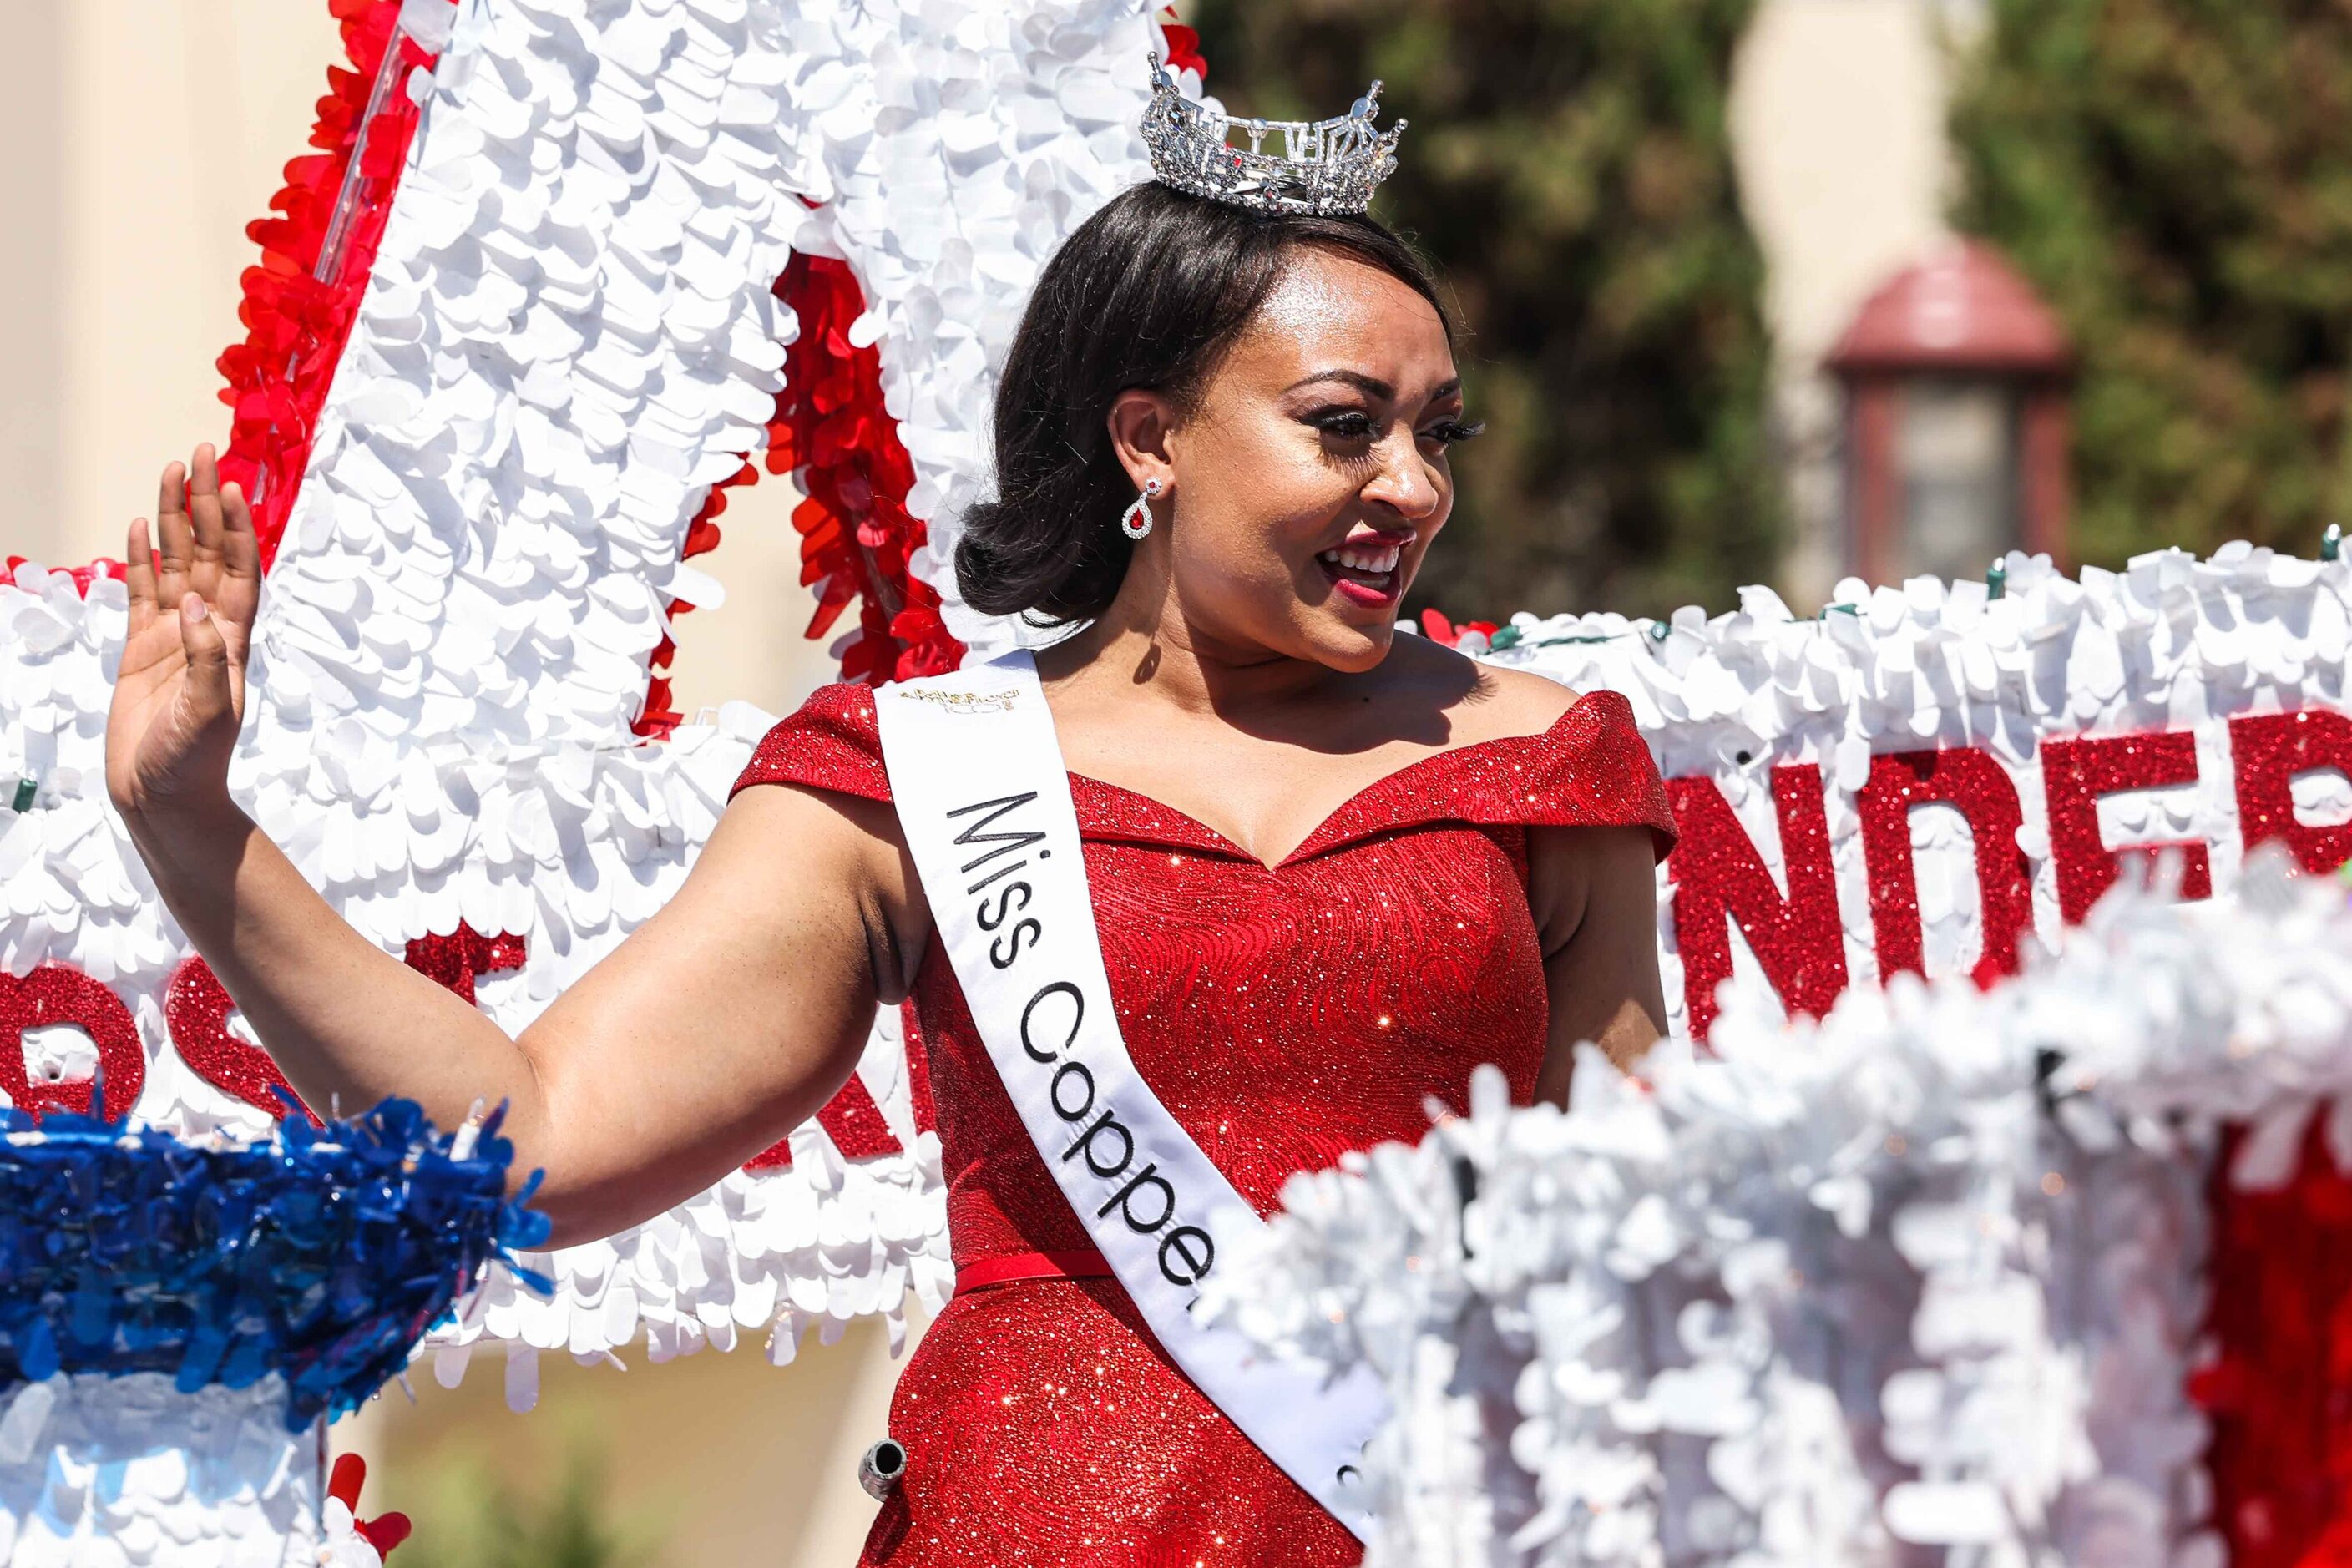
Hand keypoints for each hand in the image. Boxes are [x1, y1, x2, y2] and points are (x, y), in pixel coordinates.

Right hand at [106, 445, 261, 825]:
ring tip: (171, 472)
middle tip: (201, 453)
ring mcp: (172, 636)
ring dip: (173, 519)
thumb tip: (198, 604)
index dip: (236, 527)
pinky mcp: (140, 649)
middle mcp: (207, 629)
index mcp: (231, 640)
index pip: (239, 569)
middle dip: (205, 504)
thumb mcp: (209, 711)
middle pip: (207, 552)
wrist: (162, 795)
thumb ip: (206, 658)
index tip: (232, 485)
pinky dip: (141, 559)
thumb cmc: (193, 760)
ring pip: (174, 563)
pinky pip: (140, 593)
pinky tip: (143, 527)